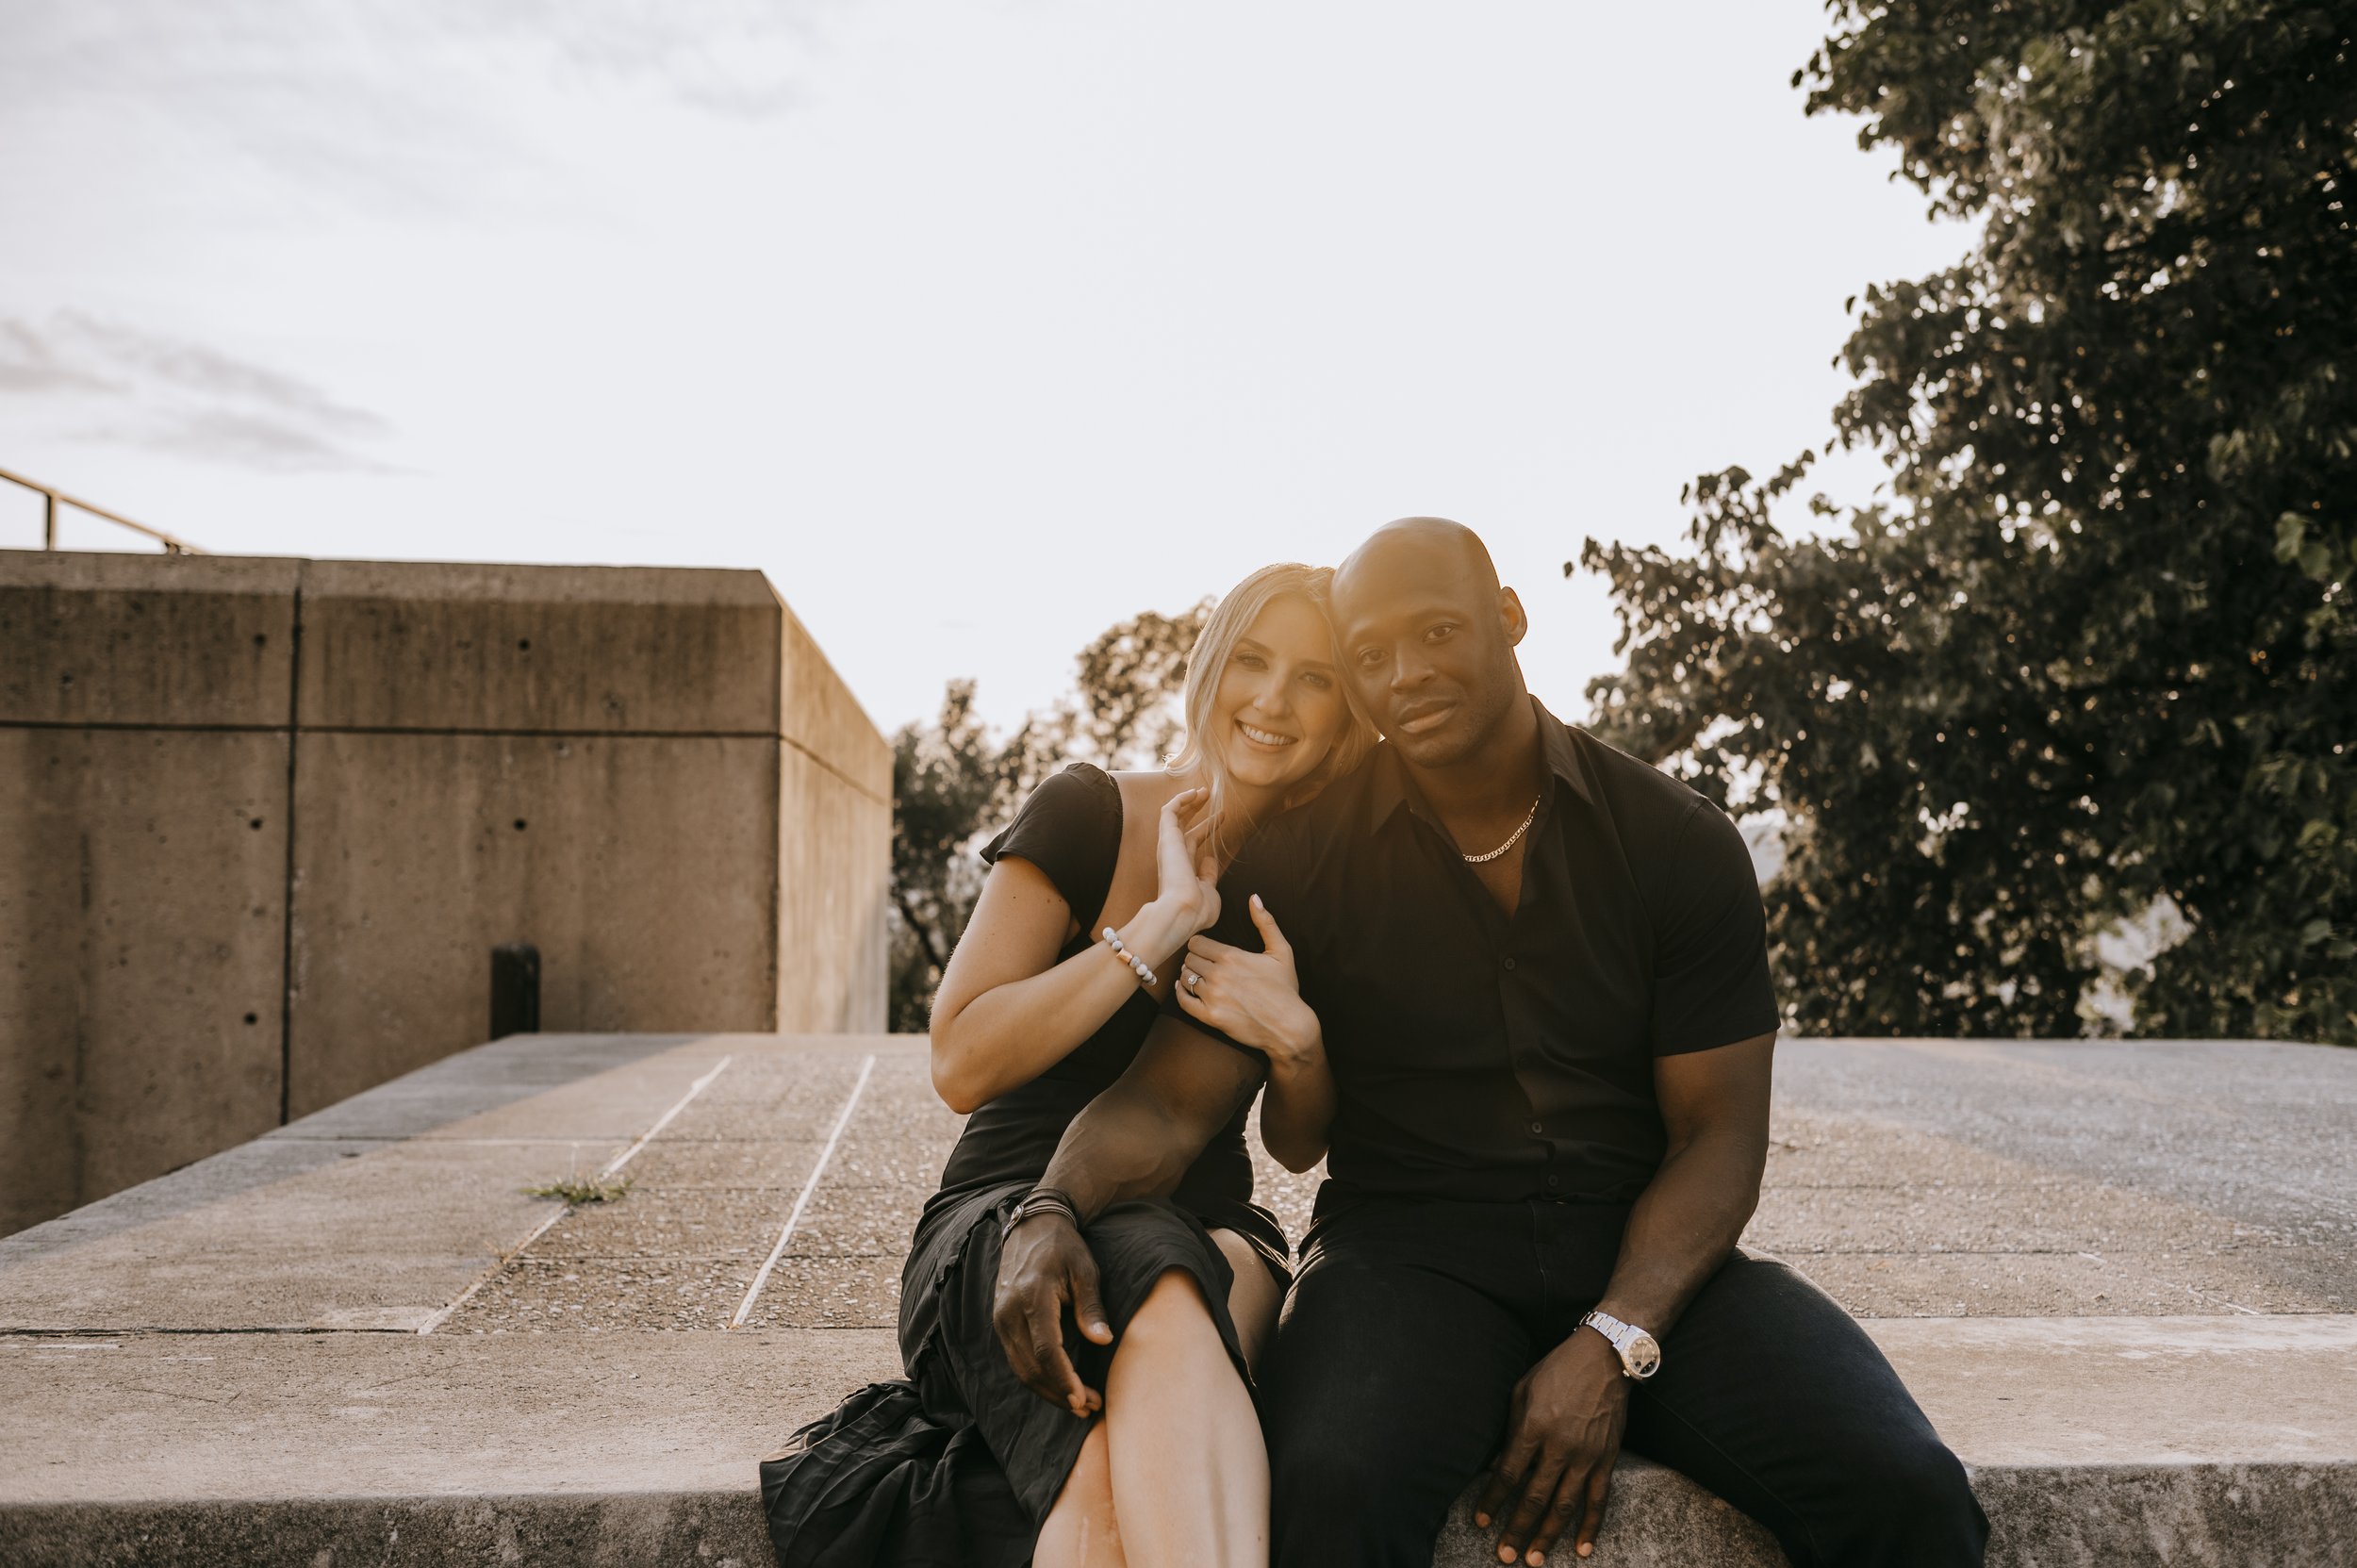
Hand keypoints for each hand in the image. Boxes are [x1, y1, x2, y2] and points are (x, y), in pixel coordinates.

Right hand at [991, 1211, 1111, 1417]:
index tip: (1084, 1399)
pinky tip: (1059, 1386)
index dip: (1065, 1380)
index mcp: (1032, 1297)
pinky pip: (1016, 1360)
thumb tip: (1102, 1341)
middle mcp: (1009, 1312)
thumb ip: (1091, 1307)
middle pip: (1031, 1368)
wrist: (1033, 1226)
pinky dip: (1037, 1378)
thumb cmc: (1064, 1248)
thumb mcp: (1086, 1270)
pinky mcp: (1000, 1323)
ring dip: (1048, 1391)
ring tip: (1078, 1404)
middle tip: (1089, 1407)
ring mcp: (1001, 1318)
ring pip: (1021, 1369)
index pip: (1047, 1351)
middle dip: (1060, 1393)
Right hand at [1151, 786, 1219, 936]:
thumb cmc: (1197, 910)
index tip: (1222, 817)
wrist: (1184, 912)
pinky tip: (1194, 792)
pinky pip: (1169, 811)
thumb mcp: (1209, 891)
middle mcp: (1173, 856)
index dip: (1207, 828)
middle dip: (1195, 810)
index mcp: (1182, 869)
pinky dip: (1180, 800)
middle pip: (1182, 826)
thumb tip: (1210, 859)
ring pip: (1174, 816)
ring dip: (1188, 801)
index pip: (1193, 842)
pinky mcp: (1166, 838)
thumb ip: (1208, 875)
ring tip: (1203, 789)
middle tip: (1208, 795)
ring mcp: (1168, 846)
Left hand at [1176, 895, 1319, 1068]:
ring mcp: (1213, 996)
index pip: (1196, 942)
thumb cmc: (1285, 988)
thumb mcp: (1281, 952)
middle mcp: (1219, 975)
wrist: (1288, 1026)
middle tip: (1203, 965)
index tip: (1206, 951)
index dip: (1200, 945)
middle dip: (1195, 960)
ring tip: (1199, 978)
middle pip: (1189, 959)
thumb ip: (1266, 922)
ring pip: (1185, 978)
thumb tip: (1254, 897)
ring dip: (1189, 977)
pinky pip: (1183, 1001)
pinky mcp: (1210, 1017)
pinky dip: (1181, 994)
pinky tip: (1186, 991)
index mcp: (1231, 956)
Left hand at [1474, 1327, 1627, 1564]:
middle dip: (1517, 1529)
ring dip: (1548, 1536)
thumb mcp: (1522, 1391)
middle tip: (1504, 1556)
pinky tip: (1583, 1549)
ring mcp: (1586, 1456)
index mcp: (1533, 1427)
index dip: (1493, 1500)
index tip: (1481, 1522)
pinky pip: (1599, 1500)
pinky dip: (1591, 1526)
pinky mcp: (1607, 1459)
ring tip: (1534, 1560)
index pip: (1508, 1474)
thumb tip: (1499, 1466)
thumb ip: (1511, 1431)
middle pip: (1534, 1498)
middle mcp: (1560, 1446)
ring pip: (1565, 1506)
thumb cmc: (1556, 1370)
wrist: (1605, 1357)